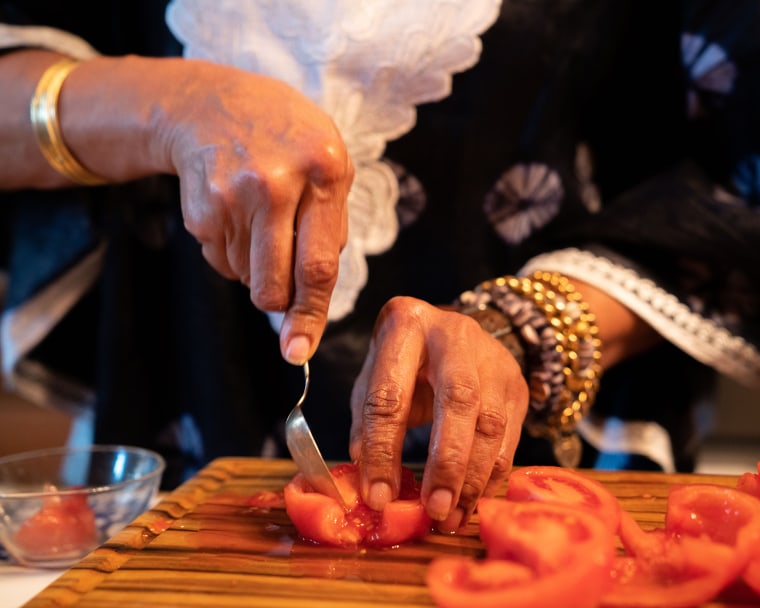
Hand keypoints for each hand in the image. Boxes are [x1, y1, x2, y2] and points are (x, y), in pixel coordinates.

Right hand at [2, 51, 353, 364]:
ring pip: (245, 278)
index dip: (310, 316)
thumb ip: (331, 228)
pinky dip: (231, 251)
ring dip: (255, 266)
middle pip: (272, 286)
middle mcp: (276, 184)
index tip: (300, 352)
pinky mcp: (200, 210)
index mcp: (324, 171)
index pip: (318, 265)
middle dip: (276, 302)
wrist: (212, 104)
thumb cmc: (286, 140)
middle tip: (278, 287)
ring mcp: (232, 197)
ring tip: (258, 219)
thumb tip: (312, 300)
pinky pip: (220, 261)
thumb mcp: (329, 163)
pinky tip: (235, 212)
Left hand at [349, 296, 527, 532]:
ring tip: (451, 516)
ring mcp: (493, 358)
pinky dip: (490, 476)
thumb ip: (368, 423)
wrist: (452, 333)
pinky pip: (510, 437)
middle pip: (458, 399)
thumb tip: (369, 480)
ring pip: (491, 422)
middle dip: (446, 462)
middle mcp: (454, 335)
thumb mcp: (375, 378)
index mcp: (405, 326)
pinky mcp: (517, 383)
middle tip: (433, 508)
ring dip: (472, 478)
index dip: (383, 450)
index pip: (391, 395)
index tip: (377, 496)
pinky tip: (471, 501)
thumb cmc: (404, 361)